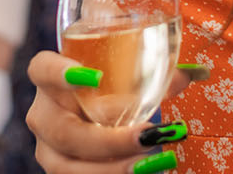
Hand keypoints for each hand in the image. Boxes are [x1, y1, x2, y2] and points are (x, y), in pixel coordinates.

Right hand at [24, 51, 200, 173]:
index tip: (95, 77)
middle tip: (146, 138)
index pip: (42, 68)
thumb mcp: (125, 73)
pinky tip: (142, 172)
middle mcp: (44, 114)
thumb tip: (191, 74)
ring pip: (67, 166)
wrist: (92, 110)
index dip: (60, 72)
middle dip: (106, 139)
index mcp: (51, 78)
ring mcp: (49, 148)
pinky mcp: (62, 169)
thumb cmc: (108, 85)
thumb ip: (153, 70)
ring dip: (109, 168)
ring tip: (148, 165)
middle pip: (62, 130)